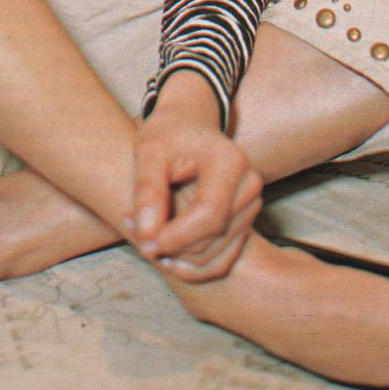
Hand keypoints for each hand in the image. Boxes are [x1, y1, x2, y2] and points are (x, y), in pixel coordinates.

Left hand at [125, 72, 263, 283]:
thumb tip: (147, 235)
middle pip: (214, 238)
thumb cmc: (166, 135)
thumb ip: (147, 189)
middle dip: (172, 249)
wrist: (188, 124)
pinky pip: (221, 259)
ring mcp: (251, 205)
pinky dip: (191, 265)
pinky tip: (163, 250)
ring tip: (145, 239)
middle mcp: (250, 184)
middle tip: (136, 238)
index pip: (209, 214)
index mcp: (230, 161)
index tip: (145, 244)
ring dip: (179, 259)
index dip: (177, 237)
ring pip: (216, 255)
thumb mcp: (148, 151)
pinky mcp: (245, 221)